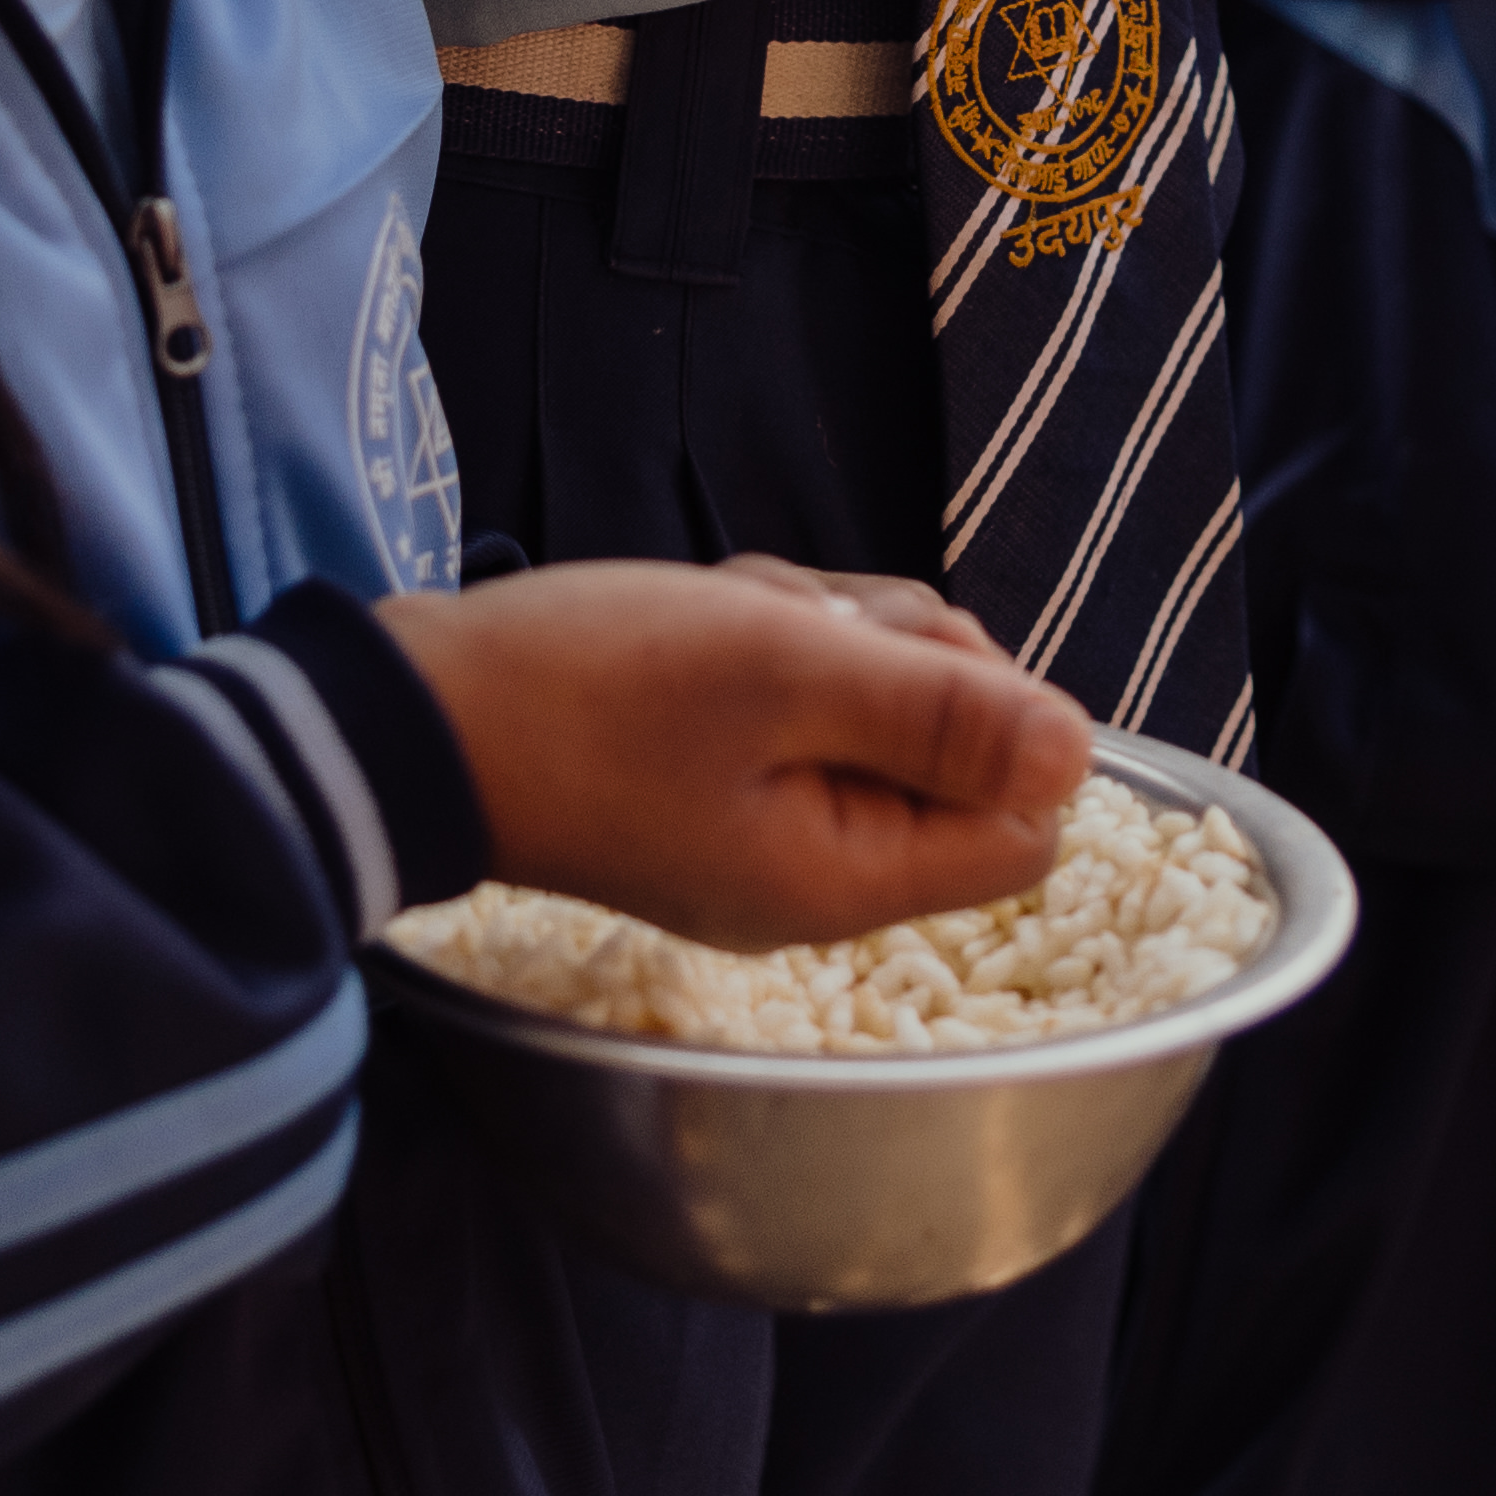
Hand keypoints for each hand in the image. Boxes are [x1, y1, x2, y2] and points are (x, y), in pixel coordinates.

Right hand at [372, 557, 1092, 950]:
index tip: (898, 658)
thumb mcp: (781, 670)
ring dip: (822, 630)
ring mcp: (765, 830)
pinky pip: (798, 701)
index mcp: (849, 876)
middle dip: (893, 653)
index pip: (1023, 821)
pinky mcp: (715, 783)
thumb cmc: (589, 692)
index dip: (996, 718)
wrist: (415, 715)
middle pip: (955, 749)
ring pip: (875, 702)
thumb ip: (939, 713)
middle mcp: (820, 875)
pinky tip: (698, 624)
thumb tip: (1079, 748)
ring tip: (727, 618)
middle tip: (793, 627)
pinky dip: (766, 642)